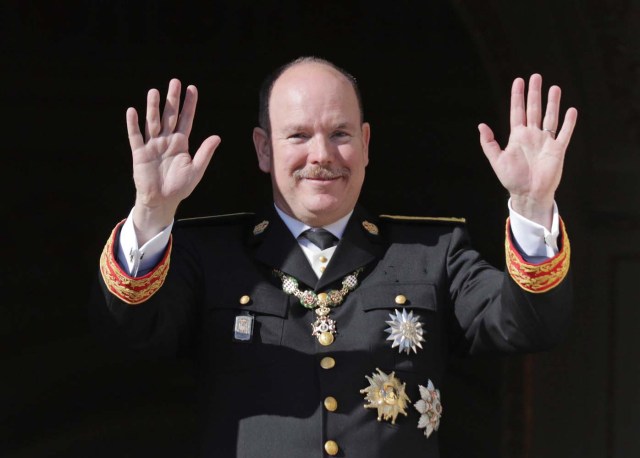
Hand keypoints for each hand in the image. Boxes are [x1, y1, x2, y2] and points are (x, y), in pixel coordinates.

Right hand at [127, 79, 220, 242]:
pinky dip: (133, 124)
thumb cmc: (180, 187)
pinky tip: (133, 111)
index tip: (192, 88)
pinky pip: (136, 136)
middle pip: (170, 116)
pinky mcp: (140, 153)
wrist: (162, 201)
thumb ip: (205, 153)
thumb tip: (217, 136)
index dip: (189, 105)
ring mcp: (153, 145)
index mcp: (181, 143)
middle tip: (175, 82)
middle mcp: (167, 140)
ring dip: (153, 107)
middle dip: (172, 99)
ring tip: (154, 91)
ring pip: (153, 122)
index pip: (186, 119)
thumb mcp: (196, 169)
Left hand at [478, 74, 576, 228]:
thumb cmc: (512, 179)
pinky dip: (569, 122)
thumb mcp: (496, 160)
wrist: (528, 194)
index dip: (517, 97)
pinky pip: (564, 133)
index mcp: (517, 136)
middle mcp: (532, 136)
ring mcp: (545, 141)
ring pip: (549, 117)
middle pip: (534, 109)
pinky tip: (571, 110)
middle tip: (536, 76)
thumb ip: (489, 143)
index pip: (517, 112)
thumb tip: (481, 125)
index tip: (518, 81)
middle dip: (534, 93)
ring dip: (552, 103)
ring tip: (554, 87)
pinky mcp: (557, 150)